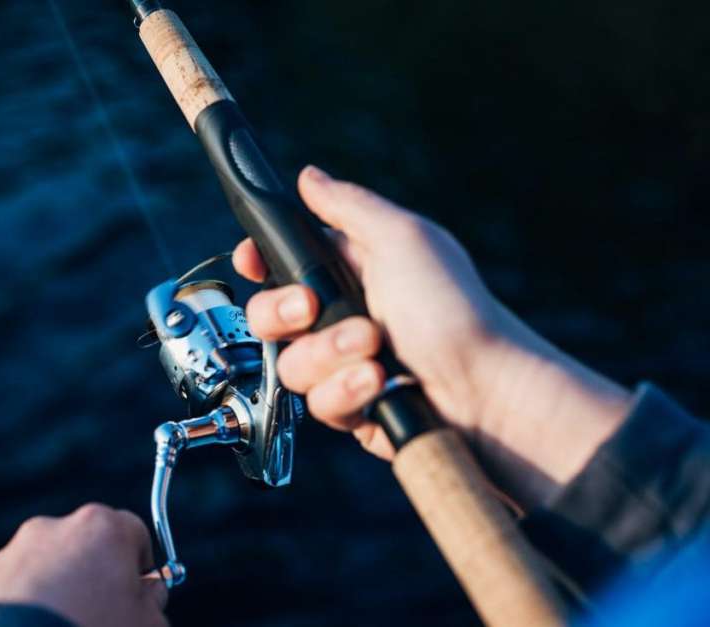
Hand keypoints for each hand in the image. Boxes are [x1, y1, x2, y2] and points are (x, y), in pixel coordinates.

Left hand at [0, 503, 167, 626]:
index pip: (134, 533)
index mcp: (101, 528)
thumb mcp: (145, 625)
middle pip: (86, 548)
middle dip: (95, 578)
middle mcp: (54, 529)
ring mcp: (13, 554)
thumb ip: (153, 603)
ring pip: (47, 570)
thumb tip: (149, 596)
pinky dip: (24, 611)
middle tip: (100, 616)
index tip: (139, 596)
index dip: (140, 567)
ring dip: (57, 594)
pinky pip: (14, 593)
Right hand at [234, 165, 630, 508]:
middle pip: (267, 315)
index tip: (251, 259)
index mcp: (349, 271)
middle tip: (315, 308)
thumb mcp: (402, 239)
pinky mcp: (351, 408)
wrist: (483, 390)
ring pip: (291, 364)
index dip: (259, 261)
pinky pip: (319, 404)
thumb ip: (348, 205)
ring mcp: (344, 365)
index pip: (282, 262)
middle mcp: (340, 317)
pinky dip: (347, 393)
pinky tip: (380, 384)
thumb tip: (308, 176)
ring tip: (375, 351)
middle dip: (285, 312)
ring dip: (330, 355)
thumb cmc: (453, 309)